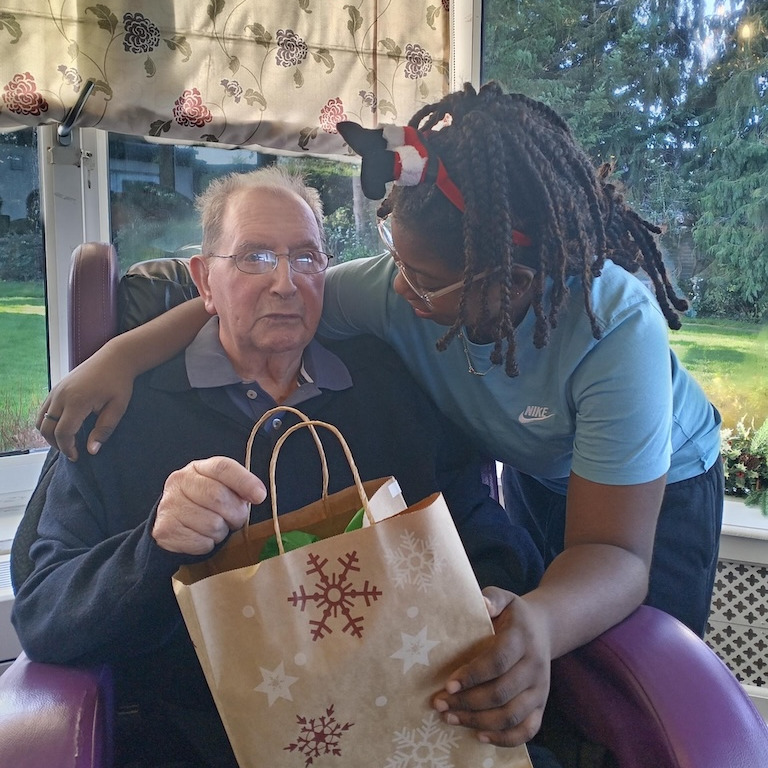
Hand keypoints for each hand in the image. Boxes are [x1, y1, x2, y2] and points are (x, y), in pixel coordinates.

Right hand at [36, 354, 134, 460]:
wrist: (115, 358)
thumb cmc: (119, 383)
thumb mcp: (118, 408)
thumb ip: (104, 430)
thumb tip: (91, 450)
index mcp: (77, 401)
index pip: (63, 432)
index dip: (68, 448)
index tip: (77, 456)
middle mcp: (61, 395)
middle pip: (46, 428)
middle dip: (57, 444)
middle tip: (72, 451)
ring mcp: (56, 390)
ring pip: (40, 419)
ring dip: (50, 433)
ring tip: (67, 440)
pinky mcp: (56, 388)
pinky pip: (44, 409)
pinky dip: (49, 421)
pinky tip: (65, 426)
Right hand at [153, 457, 266, 554]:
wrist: (171, 524)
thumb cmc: (204, 505)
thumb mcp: (220, 488)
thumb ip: (238, 488)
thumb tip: (258, 494)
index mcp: (197, 468)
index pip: (222, 467)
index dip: (244, 481)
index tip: (260, 496)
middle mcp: (179, 482)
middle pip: (218, 496)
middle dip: (235, 513)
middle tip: (235, 520)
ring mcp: (170, 505)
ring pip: (211, 523)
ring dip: (221, 532)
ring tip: (216, 529)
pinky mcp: (165, 529)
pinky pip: (201, 542)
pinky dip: (208, 544)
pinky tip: (203, 537)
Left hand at [432, 587, 550, 747]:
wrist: (544, 628)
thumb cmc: (513, 615)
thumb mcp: (504, 598)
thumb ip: (492, 598)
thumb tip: (482, 604)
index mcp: (523, 639)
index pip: (498, 661)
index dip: (473, 675)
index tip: (448, 684)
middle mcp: (535, 667)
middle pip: (501, 693)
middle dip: (467, 702)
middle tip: (439, 704)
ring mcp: (540, 689)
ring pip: (511, 715)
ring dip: (478, 721)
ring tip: (450, 718)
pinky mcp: (541, 706)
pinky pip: (527, 730)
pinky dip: (504, 739)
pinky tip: (479, 736)